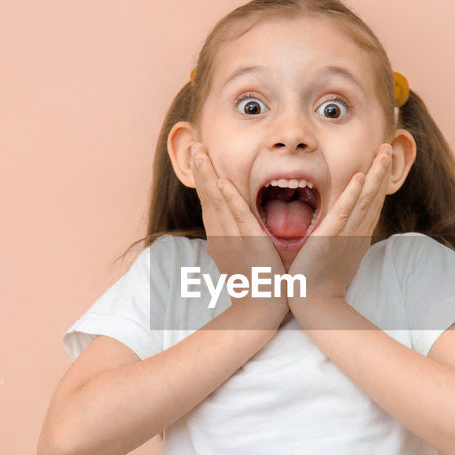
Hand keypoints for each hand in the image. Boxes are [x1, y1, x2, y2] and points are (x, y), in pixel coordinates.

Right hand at [190, 143, 287, 320]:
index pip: (210, 203)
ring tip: (200, 153)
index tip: (199, 157)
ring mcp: (233, 239)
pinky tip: (221, 182)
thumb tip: (232, 228)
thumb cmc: (255, 285)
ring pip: (217, 201)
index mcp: (220, 238)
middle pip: (207, 197)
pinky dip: (229, 198)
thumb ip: (236, 239)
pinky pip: (237, 216)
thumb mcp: (241, 257)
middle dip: (200, 170)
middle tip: (194, 145)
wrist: (260, 308)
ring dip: (208, 176)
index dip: (203, 179)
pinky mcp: (249, 243)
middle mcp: (221, 236)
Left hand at [287, 143, 392, 311]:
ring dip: (375, 174)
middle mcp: (357, 233)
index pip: (370, 203)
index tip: (383, 160)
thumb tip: (340, 232)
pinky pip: (344, 213)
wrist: (315, 304)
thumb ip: (339, 240)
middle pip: (374, 196)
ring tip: (383, 152)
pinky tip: (360, 177)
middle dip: (382, 170)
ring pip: (365, 199)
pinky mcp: (330, 239)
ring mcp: (346, 235)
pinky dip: (353, 195)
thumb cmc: (320, 284)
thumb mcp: (335, 257)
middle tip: (389, 146)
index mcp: (357, 236)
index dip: (379, 181)